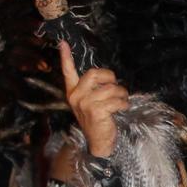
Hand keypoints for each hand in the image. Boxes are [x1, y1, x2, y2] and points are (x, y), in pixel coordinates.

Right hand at [59, 40, 127, 158]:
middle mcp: (76, 96)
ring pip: (110, 88)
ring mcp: (85, 104)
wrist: (98, 143)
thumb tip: (107, 78)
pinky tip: (122, 108)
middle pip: (94, 74)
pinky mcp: (96, 111)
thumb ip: (94, 90)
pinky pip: (116, 100)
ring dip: (122, 94)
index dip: (65, 57)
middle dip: (110, 77)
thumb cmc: (98, 121)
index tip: (63, 43)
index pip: (67, 72)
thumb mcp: (90, 103)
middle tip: (117, 86)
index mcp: (73, 93)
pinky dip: (123, 103)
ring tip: (122, 101)